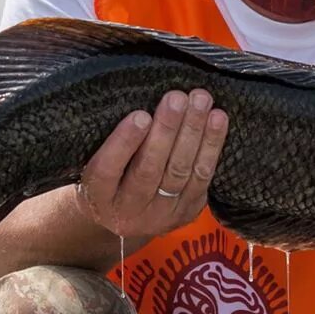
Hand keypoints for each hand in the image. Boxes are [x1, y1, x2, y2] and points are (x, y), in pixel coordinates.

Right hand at [75, 89, 228, 238]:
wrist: (125, 216)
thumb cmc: (110, 175)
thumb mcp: (95, 160)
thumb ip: (113, 138)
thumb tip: (141, 97)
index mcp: (97, 196)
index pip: (107, 170)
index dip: (124, 143)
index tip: (141, 115)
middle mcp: (128, 210)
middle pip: (149, 169)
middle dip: (166, 130)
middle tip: (176, 98)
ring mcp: (161, 215)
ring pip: (180, 171)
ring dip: (194, 132)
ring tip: (200, 101)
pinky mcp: (188, 211)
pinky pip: (203, 177)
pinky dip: (212, 146)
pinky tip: (218, 118)